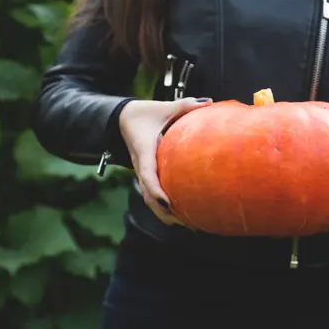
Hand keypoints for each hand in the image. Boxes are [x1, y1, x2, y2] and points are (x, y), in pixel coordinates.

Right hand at [119, 97, 211, 225]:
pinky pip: (152, 194)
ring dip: (165, 214)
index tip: (168, 203)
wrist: (121, 118)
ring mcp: (142, 172)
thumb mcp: (163, 106)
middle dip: (165, 212)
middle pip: (149, 196)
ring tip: (188, 225)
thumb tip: (207, 102)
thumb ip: (184, 105)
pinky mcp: (146, 174)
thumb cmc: (143, 113)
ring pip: (149, 199)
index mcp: (144, 151)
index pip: (148, 175)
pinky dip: (163, 207)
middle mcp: (141, 166)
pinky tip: (182, 215)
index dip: (156, 190)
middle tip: (187, 223)